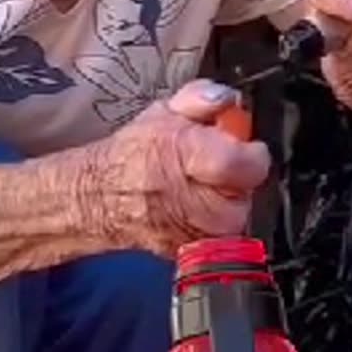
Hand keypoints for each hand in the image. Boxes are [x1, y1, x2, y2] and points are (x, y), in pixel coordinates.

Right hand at [88, 79, 270, 257]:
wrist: (101, 196)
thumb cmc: (135, 154)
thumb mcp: (165, 111)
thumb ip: (202, 98)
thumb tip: (227, 98)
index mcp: (188, 155)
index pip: (249, 163)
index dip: (250, 152)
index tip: (242, 146)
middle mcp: (193, 199)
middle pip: (247, 191)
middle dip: (236, 177)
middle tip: (213, 166)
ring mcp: (193, 233)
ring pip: (237, 215)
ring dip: (226, 200)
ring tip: (199, 186)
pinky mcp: (193, 253)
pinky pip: (222, 236)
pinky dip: (213, 222)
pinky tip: (193, 206)